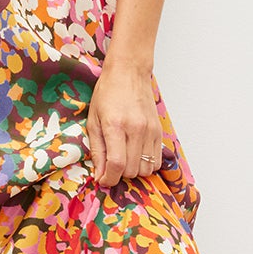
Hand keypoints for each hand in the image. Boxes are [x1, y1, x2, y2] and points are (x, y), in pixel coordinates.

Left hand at [86, 58, 161, 187]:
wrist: (129, 73)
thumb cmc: (107, 94)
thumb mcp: (93, 121)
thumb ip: (97, 150)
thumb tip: (99, 175)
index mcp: (115, 126)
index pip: (117, 164)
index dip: (109, 179)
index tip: (103, 180)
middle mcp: (136, 129)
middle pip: (132, 170)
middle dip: (119, 175)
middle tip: (111, 167)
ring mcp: (150, 131)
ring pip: (146, 169)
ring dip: (134, 171)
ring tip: (124, 160)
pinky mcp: (159, 131)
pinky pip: (157, 161)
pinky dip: (146, 164)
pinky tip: (136, 155)